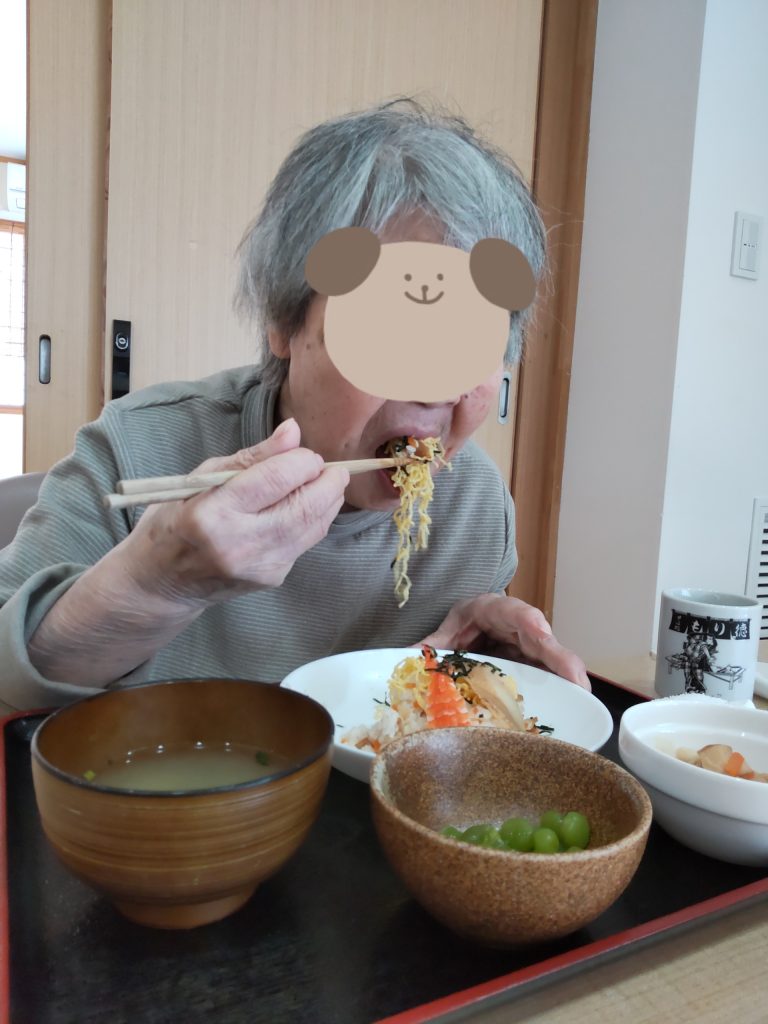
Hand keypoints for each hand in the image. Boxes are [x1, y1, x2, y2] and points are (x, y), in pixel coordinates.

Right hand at [125, 417, 349, 603]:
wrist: (162, 581)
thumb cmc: (176, 520)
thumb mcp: (202, 478)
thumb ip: (252, 457)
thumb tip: (293, 431)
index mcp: (214, 511)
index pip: (276, 479)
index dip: (303, 461)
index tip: (306, 454)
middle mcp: (239, 543)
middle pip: (305, 507)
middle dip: (328, 482)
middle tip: (332, 468)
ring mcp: (258, 565)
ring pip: (314, 527)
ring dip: (329, 501)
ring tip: (325, 484)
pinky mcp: (271, 578)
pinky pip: (305, 543)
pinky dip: (314, 521)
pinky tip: (307, 508)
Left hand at [420, 593, 590, 689]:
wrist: (478, 620)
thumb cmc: (468, 619)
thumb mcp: (449, 627)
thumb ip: (433, 643)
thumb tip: (407, 656)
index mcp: (498, 610)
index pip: (517, 612)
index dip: (530, 622)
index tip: (540, 632)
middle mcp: (523, 628)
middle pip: (545, 642)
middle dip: (561, 660)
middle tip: (577, 682)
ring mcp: (533, 649)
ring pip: (554, 662)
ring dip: (568, 681)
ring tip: (582, 703)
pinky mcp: (536, 666)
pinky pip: (549, 678)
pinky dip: (559, 692)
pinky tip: (569, 712)